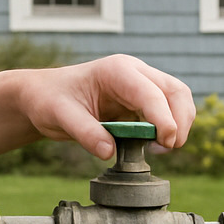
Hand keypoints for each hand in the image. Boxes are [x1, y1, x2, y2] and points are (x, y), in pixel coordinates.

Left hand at [20, 54, 195, 160]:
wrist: (44, 97)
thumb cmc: (50, 99)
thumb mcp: (60, 116)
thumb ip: (85, 132)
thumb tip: (110, 152)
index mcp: (117, 70)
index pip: (151, 92)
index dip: (164, 117)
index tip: (165, 141)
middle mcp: (135, 73)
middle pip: (176, 91)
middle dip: (179, 121)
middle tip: (167, 148)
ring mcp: (141, 85)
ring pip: (178, 100)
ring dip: (179, 124)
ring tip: (160, 148)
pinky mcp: (142, 100)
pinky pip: (169, 111)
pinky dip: (170, 128)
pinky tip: (154, 144)